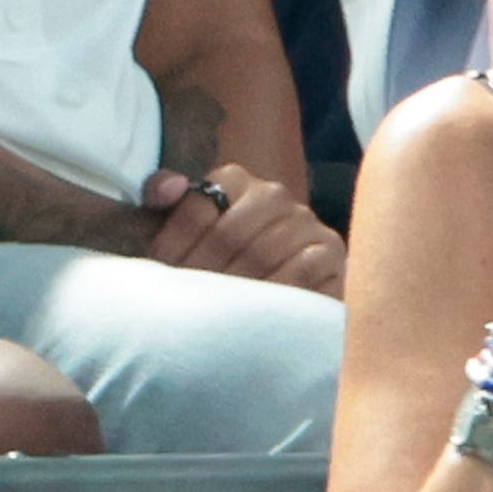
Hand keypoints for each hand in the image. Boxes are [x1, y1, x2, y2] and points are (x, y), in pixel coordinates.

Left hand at [142, 167, 345, 296]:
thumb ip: (161, 201)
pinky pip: (302, 269)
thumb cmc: (215, 264)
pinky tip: (259, 309)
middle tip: (188, 301)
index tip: (162, 272)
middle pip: (229, 233)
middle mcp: (273, 195)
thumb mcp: (178, 233)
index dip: (174, 245)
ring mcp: (306, 222)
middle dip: (203, 271)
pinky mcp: (331, 252)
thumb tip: (168, 187)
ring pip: (264, 251)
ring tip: (219, 310)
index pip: (198, 207)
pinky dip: (277, 290)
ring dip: (237, 286)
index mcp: (234, 181)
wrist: (270, 293)